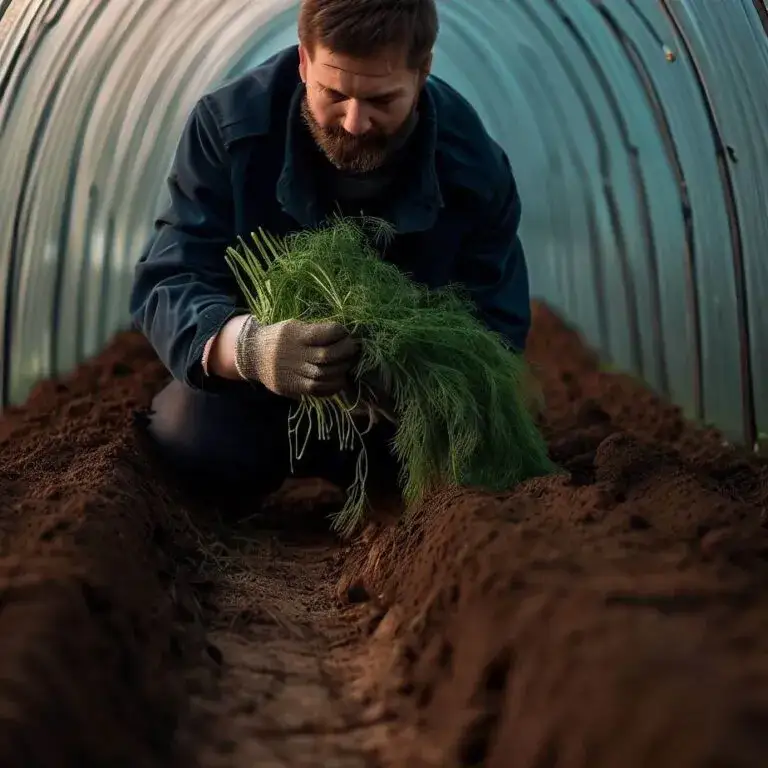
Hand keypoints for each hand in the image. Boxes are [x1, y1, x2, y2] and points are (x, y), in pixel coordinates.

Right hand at [236, 317, 358, 397]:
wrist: (252, 355)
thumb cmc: (279, 338)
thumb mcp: (293, 327)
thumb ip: (315, 332)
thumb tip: (344, 336)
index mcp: (296, 334)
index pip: (326, 333)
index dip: (341, 333)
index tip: (346, 333)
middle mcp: (294, 353)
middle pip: (327, 356)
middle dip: (346, 353)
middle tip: (354, 350)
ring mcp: (292, 372)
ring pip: (324, 375)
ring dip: (341, 370)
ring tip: (348, 364)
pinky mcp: (291, 386)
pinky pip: (316, 390)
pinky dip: (332, 386)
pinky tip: (339, 380)